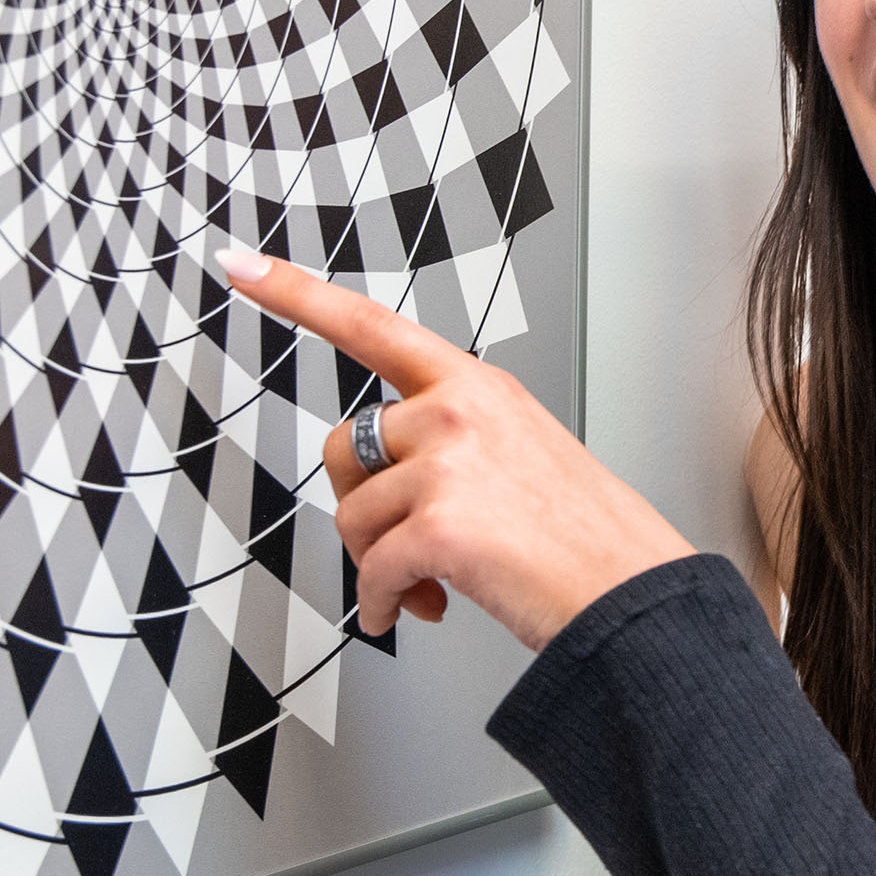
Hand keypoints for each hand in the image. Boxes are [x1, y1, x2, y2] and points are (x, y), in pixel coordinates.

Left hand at [215, 249, 694, 650]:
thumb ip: (452, 440)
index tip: (243, 267)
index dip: (296, 295)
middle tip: (403, 543)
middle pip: (346, 447)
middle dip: (363, 505)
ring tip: (427, 583)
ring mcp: (447, 463)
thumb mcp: (523, 452)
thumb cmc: (585, 537)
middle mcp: (459, 411)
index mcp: (478, 386)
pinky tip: (412, 608)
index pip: (372, 326)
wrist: (632, 596)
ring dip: (379, 564)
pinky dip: (382, 604)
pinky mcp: (436, 524)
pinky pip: (369, 573)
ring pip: (354, 516)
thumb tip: (386, 478)